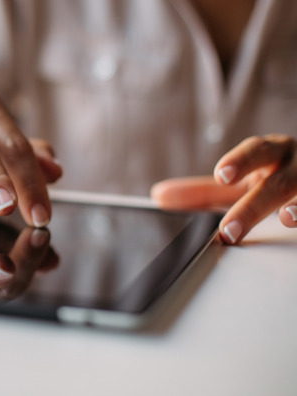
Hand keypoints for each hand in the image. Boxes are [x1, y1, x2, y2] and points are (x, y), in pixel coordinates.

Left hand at [151, 134, 296, 243]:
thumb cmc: (275, 176)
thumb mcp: (241, 181)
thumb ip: (201, 192)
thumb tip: (159, 197)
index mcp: (272, 152)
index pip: (256, 151)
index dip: (240, 161)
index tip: (222, 175)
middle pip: (280, 181)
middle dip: (254, 205)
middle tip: (229, 229)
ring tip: (286, 219)